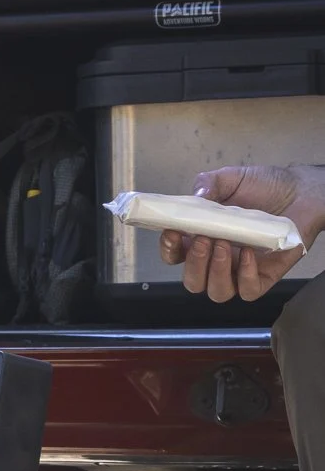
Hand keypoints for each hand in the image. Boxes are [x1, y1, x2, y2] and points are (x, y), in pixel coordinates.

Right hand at [158, 164, 324, 302]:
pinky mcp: (265, 276)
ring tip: (225, 245)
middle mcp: (219, 259)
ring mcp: (241, 270)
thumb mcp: (232, 178)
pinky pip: (248, 291)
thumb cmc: (266, 187)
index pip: (176, 256)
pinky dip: (245, 275)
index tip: (173, 233)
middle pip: (193, 282)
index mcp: (203, 238)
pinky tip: (250, 253)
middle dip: (194, 264)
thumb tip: (197, 194)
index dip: (169, 249)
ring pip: (217, 292)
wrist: (302, 191)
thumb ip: (209, 183)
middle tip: (205, 240)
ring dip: (215, 272)